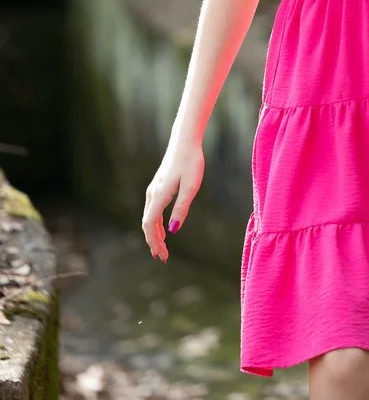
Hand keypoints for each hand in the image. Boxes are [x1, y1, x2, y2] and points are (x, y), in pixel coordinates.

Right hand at [141, 142, 204, 261]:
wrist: (185, 141)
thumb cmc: (191, 162)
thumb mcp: (191, 186)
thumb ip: (182, 208)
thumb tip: (173, 231)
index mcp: (159, 195)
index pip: (149, 224)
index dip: (154, 241)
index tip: (162, 255)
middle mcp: (152, 193)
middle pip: (147, 223)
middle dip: (153, 242)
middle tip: (162, 257)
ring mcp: (154, 189)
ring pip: (149, 217)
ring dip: (154, 234)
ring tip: (162, 248)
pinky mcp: (158, 186)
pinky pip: (152, 210)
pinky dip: (156, 223)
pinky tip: (164, 229)